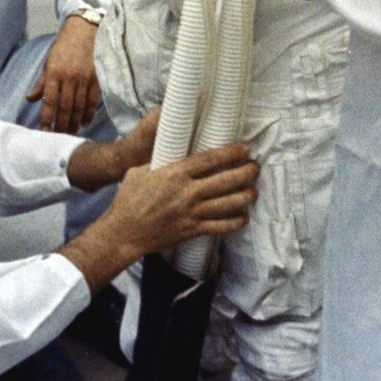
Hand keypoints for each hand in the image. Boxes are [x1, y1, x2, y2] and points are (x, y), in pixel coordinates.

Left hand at [26, 15, 101, 132]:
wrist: (84, 29)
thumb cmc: (63, 46)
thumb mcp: (48, 61)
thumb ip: (41, 82)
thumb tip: (30, 99)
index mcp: (54, 73)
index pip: (49, 102)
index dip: (46, 119)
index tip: (44, 132)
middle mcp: (69, 77)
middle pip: (65, 108)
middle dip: (62, 125)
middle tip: (59, 138)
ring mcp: (84, 78)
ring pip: (79, 107)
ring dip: (75, 123)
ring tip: (71, 134)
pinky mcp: (96, 78)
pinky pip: (93, 100)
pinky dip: (89, 113)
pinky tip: (85, 122)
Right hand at [60, 142, 258, 291]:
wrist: (124, 232)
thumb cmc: (129, 199)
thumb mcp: (140, 171)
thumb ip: (160, 163)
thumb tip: (172, 154)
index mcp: (175, 173)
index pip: (209, 159)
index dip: (230, 153)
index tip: (244, 148)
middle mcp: (187, 192)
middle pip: (224, 181)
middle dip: (245, 173)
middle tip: (255, 167)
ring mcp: (191, 213)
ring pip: (227, 204)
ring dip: (244, 196)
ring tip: (254, 190)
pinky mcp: (192, 231)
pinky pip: (219, 227)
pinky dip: (234, 222)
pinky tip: (243, 217)